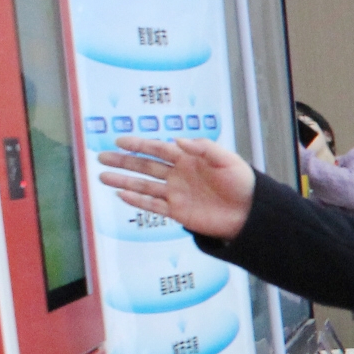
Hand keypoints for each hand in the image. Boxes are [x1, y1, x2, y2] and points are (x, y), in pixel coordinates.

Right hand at [98, 138, 255, 239]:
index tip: (119, 141)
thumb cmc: (243, 183)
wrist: (251, 213)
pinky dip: (138, 200)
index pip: (158, 149)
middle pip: (145, 166)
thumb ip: (203, 148)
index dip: (139, 144)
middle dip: (123, 161)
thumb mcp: (227, 160)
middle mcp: (179, 175)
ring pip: (144, 185)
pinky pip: (153, 205)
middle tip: (101, 157)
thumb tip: (177, 140)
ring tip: (102, 176)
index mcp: (189, 160)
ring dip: (123, 181)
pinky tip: (122, 194)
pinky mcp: (178, 212)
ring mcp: (177, 194)